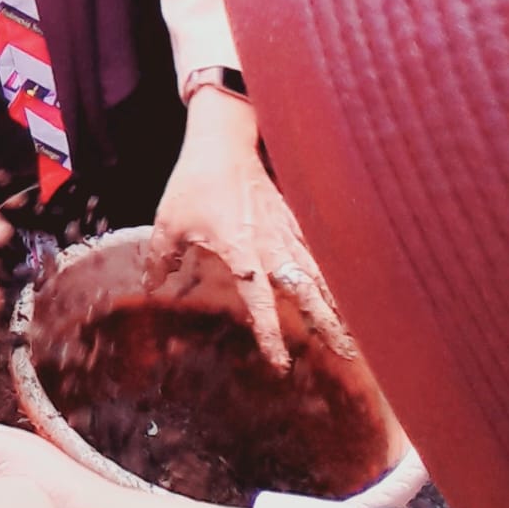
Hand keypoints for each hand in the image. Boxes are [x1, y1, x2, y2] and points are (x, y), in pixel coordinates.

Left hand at [148, 87, 351, 369]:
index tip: (281, 363)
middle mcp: (270, 245)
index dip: (271, 332)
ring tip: (356, 334)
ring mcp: (286, 231)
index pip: (260, 300)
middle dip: (327, 323)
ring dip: (337, 304)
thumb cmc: (193, 184)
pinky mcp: (292, 220)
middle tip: (348, 354)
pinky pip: (318, 253)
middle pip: (305, 291)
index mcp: (240, 250)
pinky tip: (346, 296)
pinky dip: (333, 276)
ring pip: (319, 274)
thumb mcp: (168, 224)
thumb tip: (152, 286)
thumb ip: (162, 259)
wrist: (222, 145)